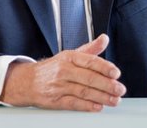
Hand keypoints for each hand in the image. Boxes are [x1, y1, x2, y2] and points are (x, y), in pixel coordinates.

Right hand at [0, 34, 125, 110]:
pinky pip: (73, 103)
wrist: (27, 81)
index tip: (116, 73)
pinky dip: (86, 106)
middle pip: (89, 78)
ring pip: (83, 92)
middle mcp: (64, 71)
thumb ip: (90, 48)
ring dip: (101, 97)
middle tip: (120, 89)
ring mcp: (58, 86)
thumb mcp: (71, 54)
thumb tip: (105, 39)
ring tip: (114, 100)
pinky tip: (98, 107)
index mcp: (69, 57)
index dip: (105, 67)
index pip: (90, 61)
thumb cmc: (53, 68)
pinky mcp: (54, 100)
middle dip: (107, 85)